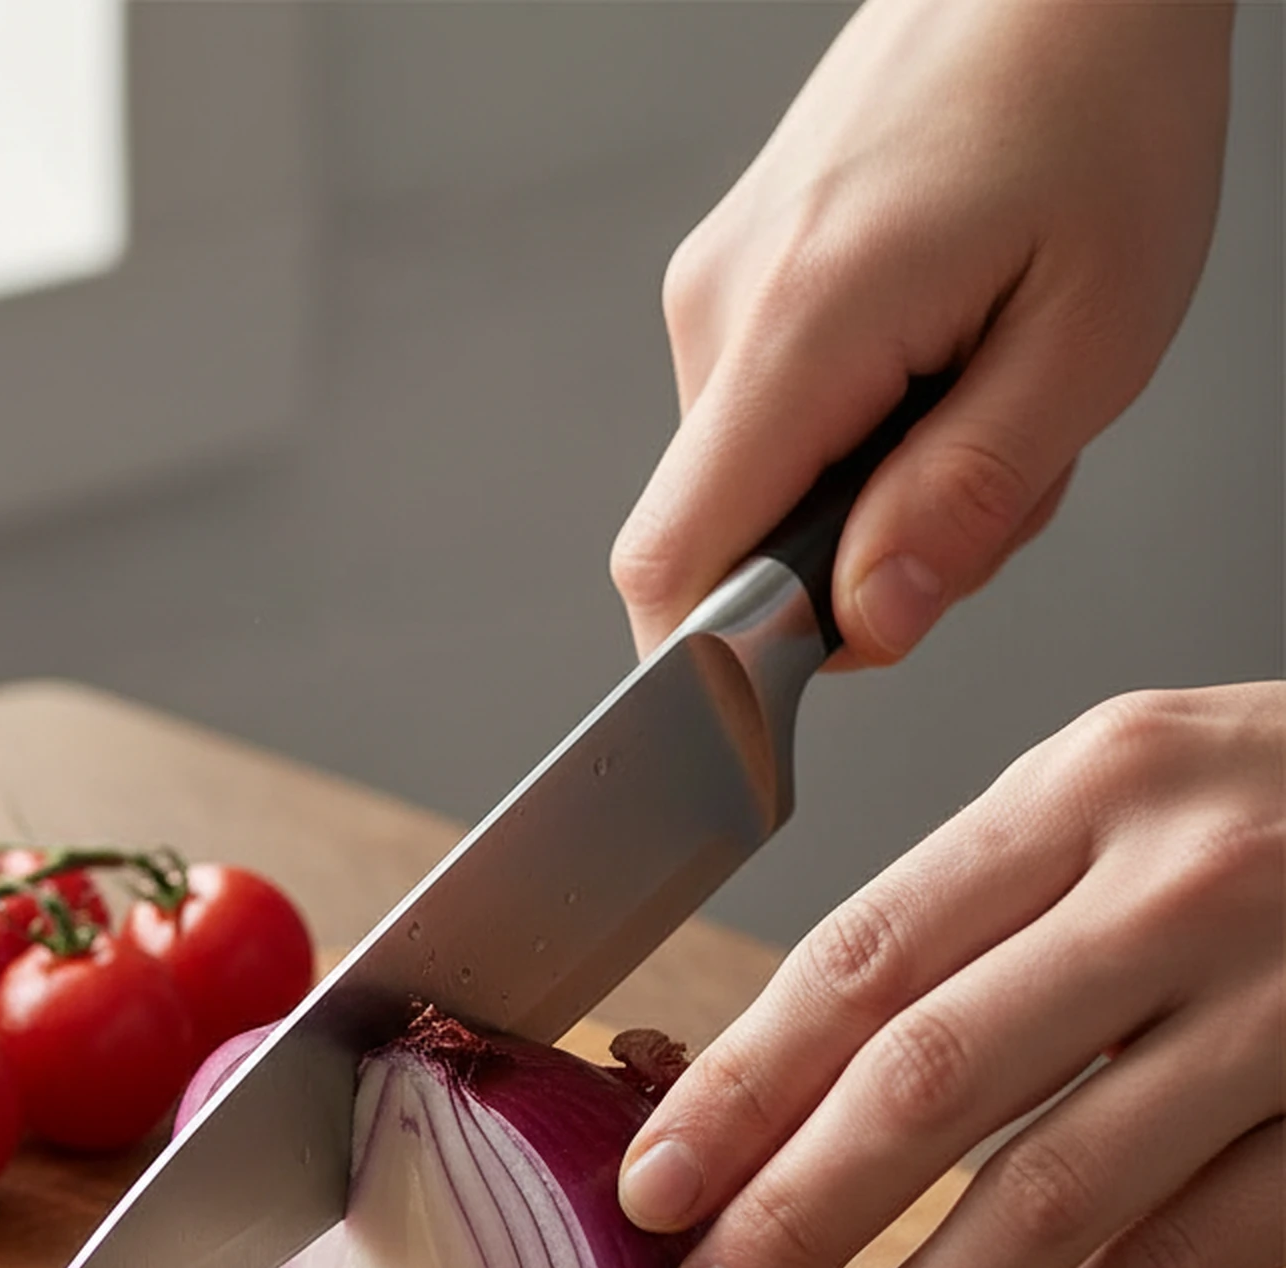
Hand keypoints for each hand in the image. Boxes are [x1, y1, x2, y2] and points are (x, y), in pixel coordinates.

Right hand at [611, 0, 1234, 661]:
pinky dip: (859, 430)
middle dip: (850, 565)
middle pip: (725, 539)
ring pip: (756, 482)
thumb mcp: (1093, 332)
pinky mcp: (737, 274)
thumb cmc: (1101, 98)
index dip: (718, 661)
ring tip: (985, 389)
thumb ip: (968, 496)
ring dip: (869, 492)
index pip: (671, 565)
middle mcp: (720, 308)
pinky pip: (768, 418)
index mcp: (798, 325)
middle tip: (994, 476)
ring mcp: (717, 287)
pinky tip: (944, 357)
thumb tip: (866, 625)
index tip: (819, 664)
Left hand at [617, 681, 1283, 1267]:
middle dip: (793, 1219)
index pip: (860, 959)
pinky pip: (1198, 1252)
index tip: (650, 1186)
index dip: (738, 1089)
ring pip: (1059, 1190)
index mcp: (1086, 789)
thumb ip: (980, 913)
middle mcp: (1181, 883)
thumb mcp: (1129, 796)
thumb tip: (783, 1081)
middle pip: (929, 1079)